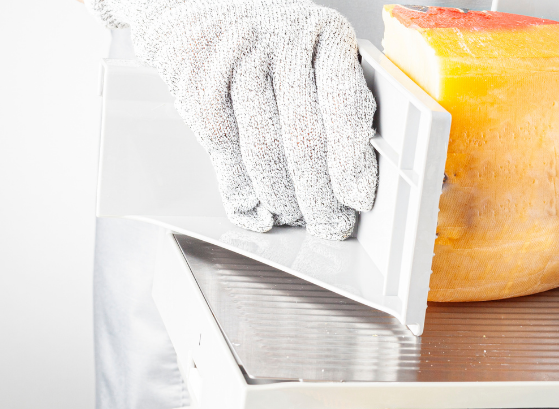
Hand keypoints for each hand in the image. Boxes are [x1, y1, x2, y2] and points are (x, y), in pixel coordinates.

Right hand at [88, 0, 377, 239]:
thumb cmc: (272, 35)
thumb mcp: (317, 48)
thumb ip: (339, 95)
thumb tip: (360, 166)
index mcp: (326, 35)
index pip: (343, 105)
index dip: (351, 160)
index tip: (358, 198)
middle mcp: (282, 42)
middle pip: (303, 137)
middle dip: (320, 195)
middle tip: (332, 224)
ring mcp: (236, 60)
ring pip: (263, 148)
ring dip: (283, 196)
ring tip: (297, 216)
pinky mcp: (197, 79)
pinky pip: (221, 146)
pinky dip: (239, 187)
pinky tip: (256, 207)